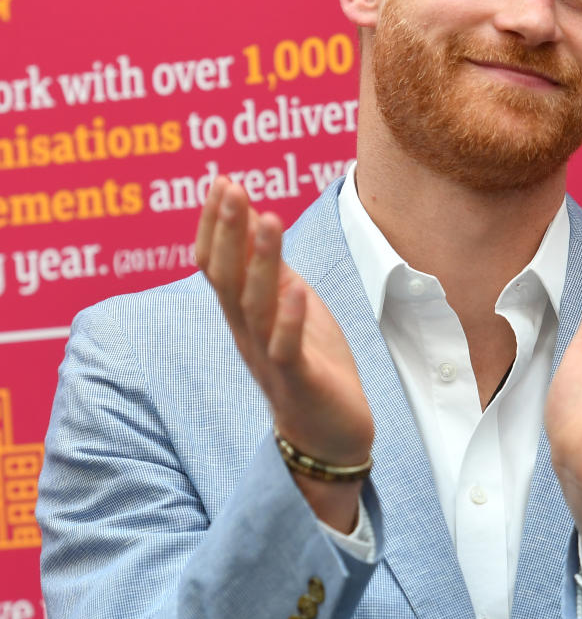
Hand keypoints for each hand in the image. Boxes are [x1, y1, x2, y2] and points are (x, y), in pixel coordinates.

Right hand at [195, 178, 374, 524]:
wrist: (329, 437)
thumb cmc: (312, 368)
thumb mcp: (291, 310)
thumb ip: (272, 274)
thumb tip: (258, 223)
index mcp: (243, 316)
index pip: (216, 265)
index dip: (216, 225)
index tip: (222, 181)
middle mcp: (247, 334)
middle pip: (226, 279)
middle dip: (228, 231)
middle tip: (230, 187)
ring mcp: (269, 358)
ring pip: (255, 307)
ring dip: (259, 262)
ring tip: (267, 218)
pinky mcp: (299, 381)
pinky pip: (287, 349)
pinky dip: (290, 318)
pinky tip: (297, 288)